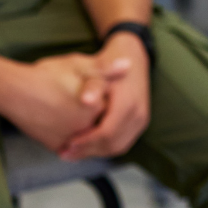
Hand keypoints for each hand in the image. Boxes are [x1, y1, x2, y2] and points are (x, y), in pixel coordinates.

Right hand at [0, 51, 130, 153]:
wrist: (14, 92)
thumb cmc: (47, 76)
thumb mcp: (79, 65)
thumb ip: (106, 69)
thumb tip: (129, 66)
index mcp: (98, 108)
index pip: (110, 105)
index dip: (99, 95)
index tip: (86, 88)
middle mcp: (87, 128)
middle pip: (98, 122)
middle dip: (91, 112)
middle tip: (72, 97)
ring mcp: (72, 140)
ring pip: (85, 135)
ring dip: (83, 127)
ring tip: (66, 108)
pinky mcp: (57, 147)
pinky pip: (70, 144)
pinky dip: (69, 136)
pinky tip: (60, 120)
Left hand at [58, 35, 151, 160]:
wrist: (133, 54)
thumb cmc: (111, 60)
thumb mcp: (99, 67)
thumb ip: (93, 84)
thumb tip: (86, 101)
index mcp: (128, 103)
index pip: (107, 133)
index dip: (86, 142)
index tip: (67, 144)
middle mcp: (138, 114)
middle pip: (113, 144)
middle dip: (88, 151)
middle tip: (65, 153)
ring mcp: (141, 119)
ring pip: (118, 146)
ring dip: (95, 152)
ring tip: (73, 153)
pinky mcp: (140, 122)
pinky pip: (123, 142)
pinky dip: (104, 148)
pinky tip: (88, 146)